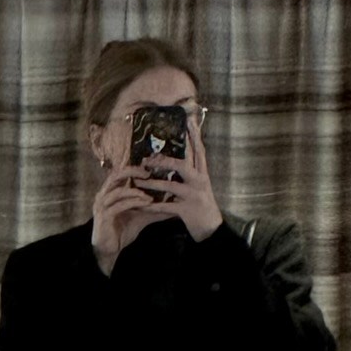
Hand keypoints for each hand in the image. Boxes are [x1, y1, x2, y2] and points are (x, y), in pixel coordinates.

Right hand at [91, 163, 178, 276]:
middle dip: (132, 172)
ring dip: (135, 191)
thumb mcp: (141, 218)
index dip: (134, 168)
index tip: (150, 167)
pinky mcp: (104, 216)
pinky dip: (133, 203)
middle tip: (148, 173)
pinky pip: (119, 205)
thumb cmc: (123, 232)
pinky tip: (145, 204)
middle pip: (116, 175)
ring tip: (149, 195)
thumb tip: (174, 208)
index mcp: (111, 191)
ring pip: (118, 190)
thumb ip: (154, 210)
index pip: (121, 173)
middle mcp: (104, 195)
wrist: (110, 250)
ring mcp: (102, 205)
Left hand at [140, 119, 222, 240]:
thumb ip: (190, 173)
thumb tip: (176, 159)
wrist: (211, 230)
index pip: (199, 151)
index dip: (194, 136)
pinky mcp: (186, 211)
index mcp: (203, 175)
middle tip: (148, 158)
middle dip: (164, 160)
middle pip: (182, 165)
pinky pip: (166, 207)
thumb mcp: (200, 187)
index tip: (188, 120)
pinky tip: (141, 205)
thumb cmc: (203, 206)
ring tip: (139, 179)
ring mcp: (193, 197)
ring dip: (153, 182)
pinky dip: (153, 206)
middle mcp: (199, 182)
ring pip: (171, 186)